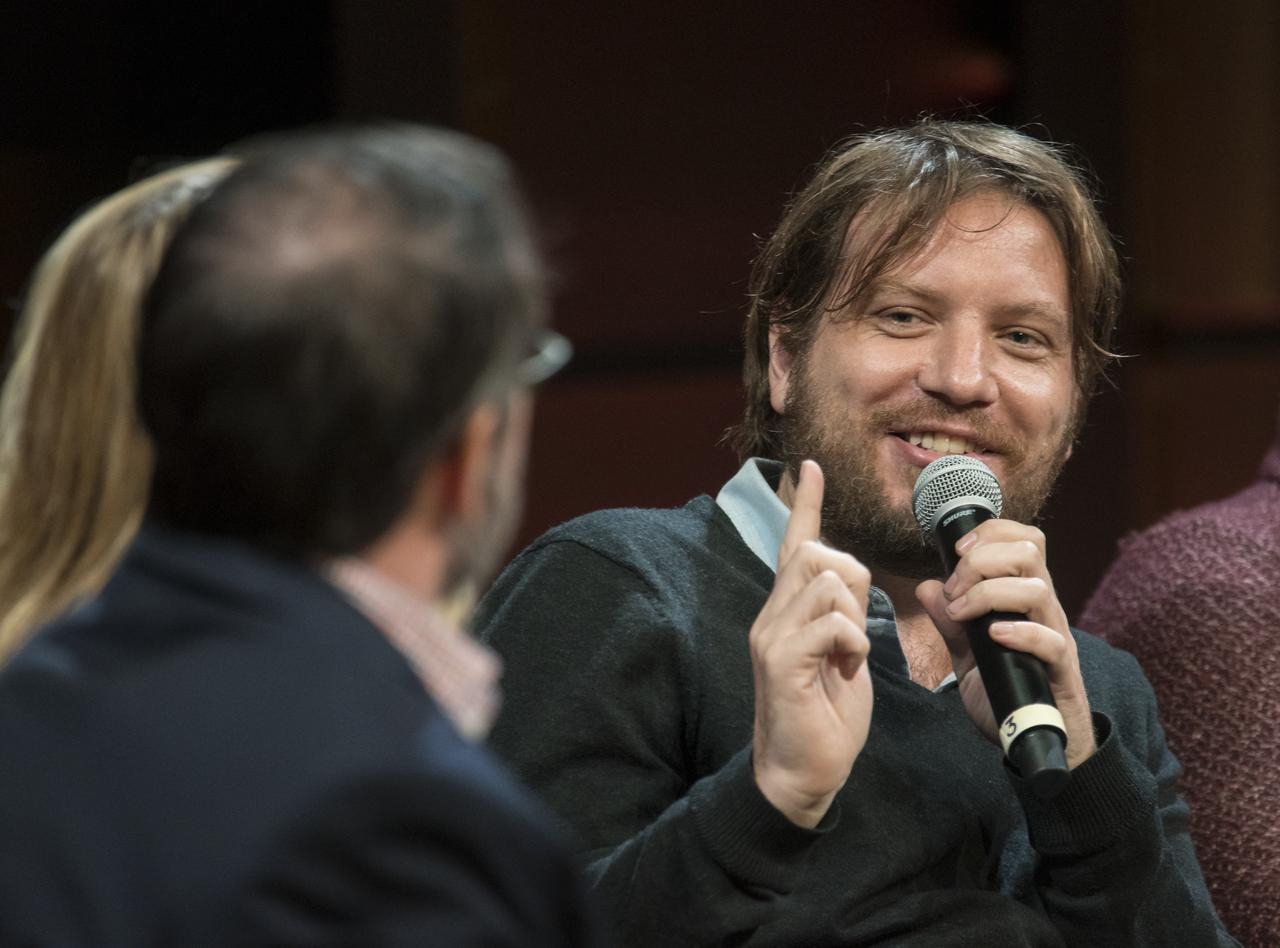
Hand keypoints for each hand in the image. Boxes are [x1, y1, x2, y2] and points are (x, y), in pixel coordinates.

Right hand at [751, 460, 873, 827]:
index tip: (811, 467)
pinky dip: (852, 643)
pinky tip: (843, 670)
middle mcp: (771, 614)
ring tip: (846, 658)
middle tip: (853, 634)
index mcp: (786, 611)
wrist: (802, 772)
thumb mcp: (841, 653)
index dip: (806, 504)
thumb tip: (848, 580)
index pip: (793, 544)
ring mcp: (772, 635)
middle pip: (819, 553)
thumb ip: (841, 614)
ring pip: (828, 580)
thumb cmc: (825, 716)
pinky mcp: (781, 660)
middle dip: (854, 583)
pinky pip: (832, 622)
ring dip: (855, 619)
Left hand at [915, 520, 1095, 768]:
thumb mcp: (969, 653)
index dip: (991, 532)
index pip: (1024, 541)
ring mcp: (1055, 637)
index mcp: (1024, 598)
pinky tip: (993, 636)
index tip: (958, 550)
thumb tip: (926, 588)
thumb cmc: (1007, 690)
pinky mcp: (1060, 671)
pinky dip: (1019, 632)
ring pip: (1037, 589)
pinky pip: (1051, 641)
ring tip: (963, 613)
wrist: (1037, 742)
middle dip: (982, 559)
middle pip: (1029, 552)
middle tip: (955, 589)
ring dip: (990, 592)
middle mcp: (1044, 610)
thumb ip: (950, 622)